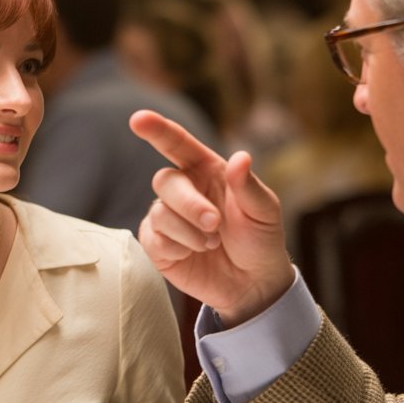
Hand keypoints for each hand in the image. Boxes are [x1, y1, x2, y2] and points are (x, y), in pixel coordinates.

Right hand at [130, 110, 294, 325]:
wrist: (255, 283)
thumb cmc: (261, 239)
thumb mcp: (264, 211)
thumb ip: (248, 185)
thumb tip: (240, 157)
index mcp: (207, 170)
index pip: (177, 144)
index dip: (158, 130)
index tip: (139, 119)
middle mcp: (184, 189)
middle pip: (165, 181)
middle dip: (189, 204)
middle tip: (214, 224)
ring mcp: (168, 217)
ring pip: (159, 213)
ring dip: (189, 231)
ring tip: (212, 243)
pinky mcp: (159, 245)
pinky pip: (153, 239)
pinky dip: (177, 248)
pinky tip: (195, 253)